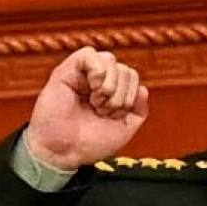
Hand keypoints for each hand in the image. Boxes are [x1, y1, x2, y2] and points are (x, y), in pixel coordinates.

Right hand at [21, 46, 149, 169]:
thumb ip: (139, 111)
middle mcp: (96, 80)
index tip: (113, 116)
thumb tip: (143, 89)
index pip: (132, 77)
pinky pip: (89, 53)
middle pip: (124, 69)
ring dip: (109, 86)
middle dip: (120, 96)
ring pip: (109, 59)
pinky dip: (97, 71)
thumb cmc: (89, 143)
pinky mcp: (66, 71)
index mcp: (110, 91)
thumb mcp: (124, 130)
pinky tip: (91, 88)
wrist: (63, 152)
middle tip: (102, 112)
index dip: (129, 97)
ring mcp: (81, 74)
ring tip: (95, 103)